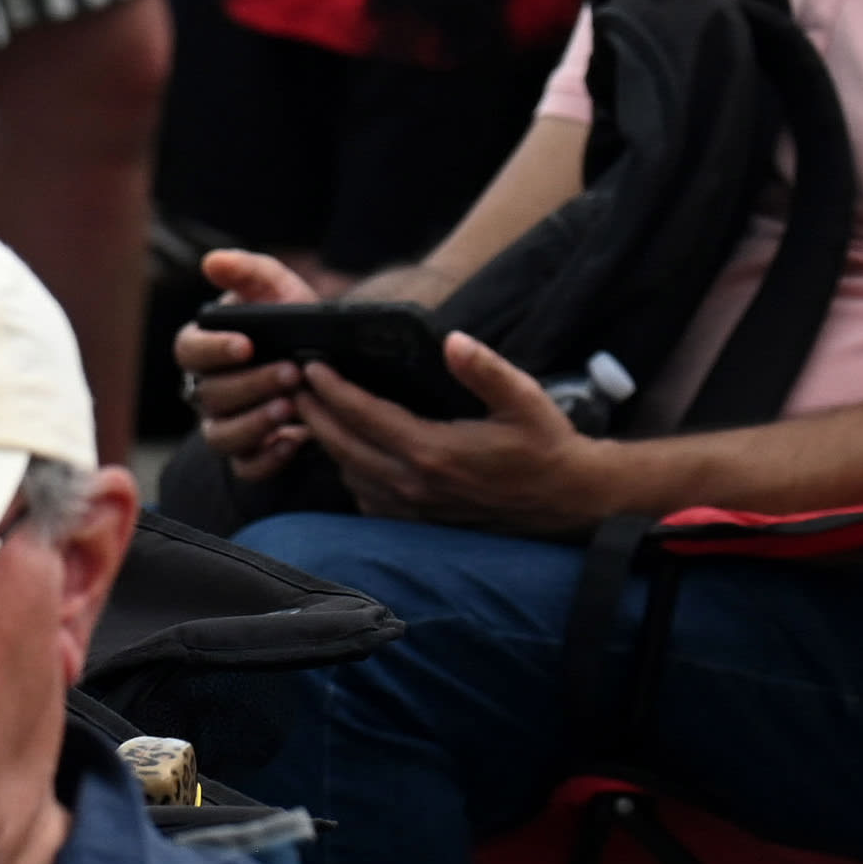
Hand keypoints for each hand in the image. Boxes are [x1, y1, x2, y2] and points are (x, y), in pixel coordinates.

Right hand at [175, 245, 320, 481]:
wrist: (331, 360)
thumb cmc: (293, 320)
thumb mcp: (280, 290)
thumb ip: (249, 273)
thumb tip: (212, 261)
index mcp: (206, 347)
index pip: (188, 350)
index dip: (213, 349)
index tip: (246, 344)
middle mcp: (207, 390)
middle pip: (209, 395)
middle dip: (251, 384)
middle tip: (290, 372)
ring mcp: (225, 424)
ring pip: (221, 435)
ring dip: (255, 422)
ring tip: (291, 405)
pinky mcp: (249, 454)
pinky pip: (245, 467)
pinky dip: (267, 458)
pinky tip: (292, 441)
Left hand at [295, 327, 633, 535]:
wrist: (567, 502)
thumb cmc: (546, 446)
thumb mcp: (523, 398)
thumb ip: (485, 369)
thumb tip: (452, 341)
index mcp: (433, 451)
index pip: (364, 416)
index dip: (333, 390)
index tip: (313, 366)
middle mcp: (415, 484)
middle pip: (343, 446)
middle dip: (315, 413)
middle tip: (295, 384)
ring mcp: (414, 509)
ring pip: (350, 474)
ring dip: (329, 443)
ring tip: (315, 413)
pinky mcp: (420, 522)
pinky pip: (367, 498)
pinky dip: (350, 472)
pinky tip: (351, 453)